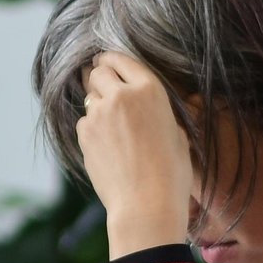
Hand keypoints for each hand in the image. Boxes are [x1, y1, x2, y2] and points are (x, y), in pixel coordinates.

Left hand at [76, 50, 194, 256]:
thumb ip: (157, 111)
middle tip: (102, 85)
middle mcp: (121, 95)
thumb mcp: (177, 133)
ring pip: (89, 96)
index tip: (104, 60)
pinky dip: (91, 127)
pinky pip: (84, 121)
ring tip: (108, 120)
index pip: (122, 59)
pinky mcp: (84, 134)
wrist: (147, 204)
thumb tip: (145, 109)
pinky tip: (105, 143)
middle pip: (98, 72)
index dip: (110, 58)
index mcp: (150, 90)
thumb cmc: (171, 173)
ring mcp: (99, 114)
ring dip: (96, 102)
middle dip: (99, 76)